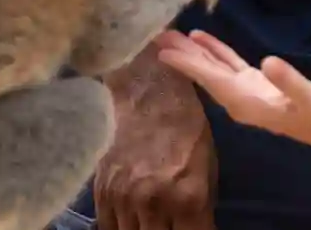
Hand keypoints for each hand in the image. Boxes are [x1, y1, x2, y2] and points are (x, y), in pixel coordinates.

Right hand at [94, 49, 215, 229]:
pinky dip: (121, 228)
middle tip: (170, 226)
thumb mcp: (207, 169)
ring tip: (151, 222)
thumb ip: (200, 209)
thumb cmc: (186, 129)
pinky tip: (131, 221)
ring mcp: (124, 199)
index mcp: (188, 198)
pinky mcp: (102, 193)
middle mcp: (154, 204)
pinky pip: (108, 227)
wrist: (148, 94)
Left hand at [154, 31, 310, 156]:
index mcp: (248, 103)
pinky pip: (229, 65)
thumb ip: (289, 81)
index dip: (189, 65)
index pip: (213, 80)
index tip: (165, 52)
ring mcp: (246, 90)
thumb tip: (268, 61)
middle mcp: (240, 99)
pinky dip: (215, 51)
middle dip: (182, 56)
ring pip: (213, 68)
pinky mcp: (255, 82)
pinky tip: (201, 38)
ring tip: (171, 34)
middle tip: (157, 35)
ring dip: (194, 52)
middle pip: (205, 74)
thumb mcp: (309, 98)